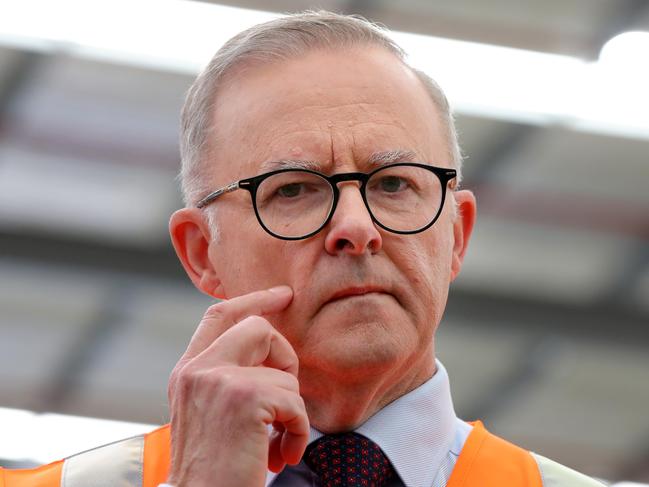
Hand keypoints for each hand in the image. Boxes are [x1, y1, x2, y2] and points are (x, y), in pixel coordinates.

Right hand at [166, 286, 308, 486]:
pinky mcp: (244, 399)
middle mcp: (199, 370)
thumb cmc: (213, 469)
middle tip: (287, 395)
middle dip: (285, 357)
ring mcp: (219, 380)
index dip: (255, 298)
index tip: (283, 294)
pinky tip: (281, 454)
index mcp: (188, 372)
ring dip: (292, 413)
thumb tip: (273, 359)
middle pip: (258, 327)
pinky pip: (296, 402)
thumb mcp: (209, 415)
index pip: (221, 315)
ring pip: (285, 373)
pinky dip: (298, 431)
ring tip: (276, 444)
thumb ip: (228, 379)